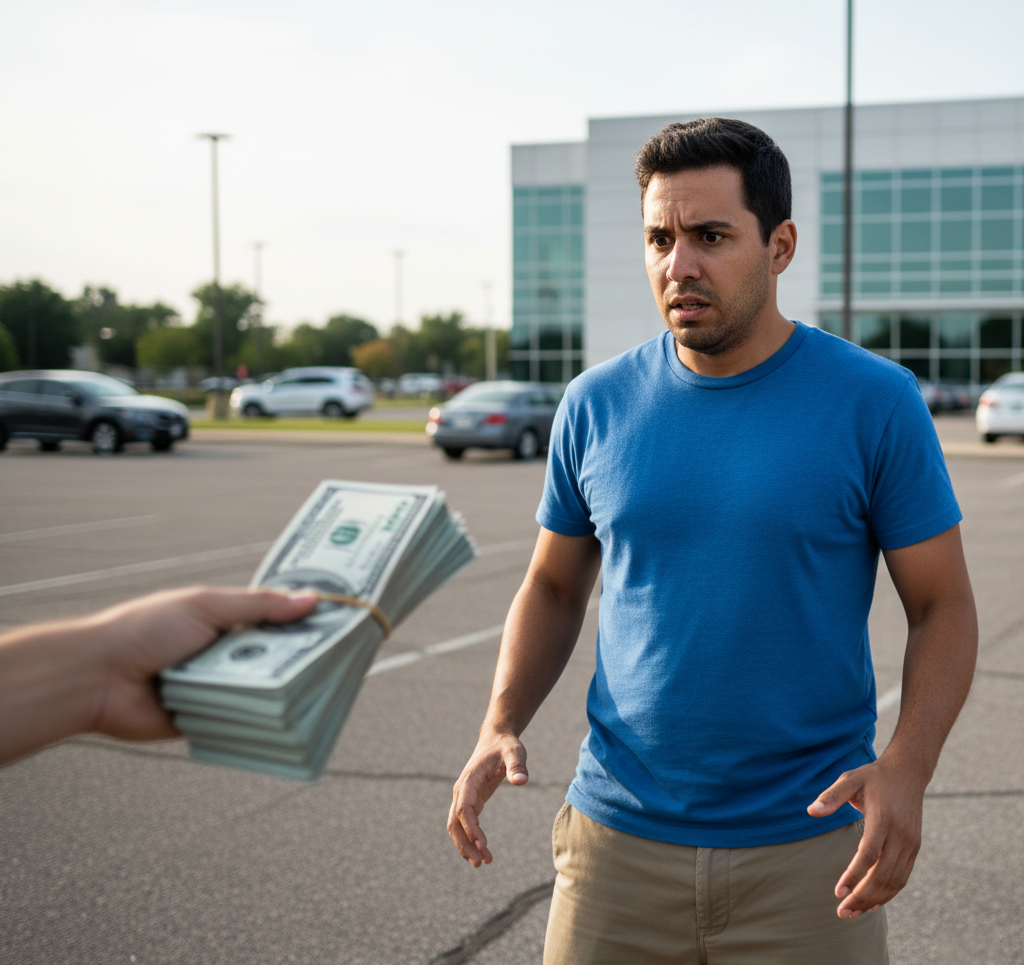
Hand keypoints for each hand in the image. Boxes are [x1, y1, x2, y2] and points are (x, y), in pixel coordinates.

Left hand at [91, 586, 318, 741]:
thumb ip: (259, 605)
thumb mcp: (207, 606)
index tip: (340, 627)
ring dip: (282, 693)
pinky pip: (243, 722)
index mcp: (224, 622)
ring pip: (262, 692)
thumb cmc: (145, 630)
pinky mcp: (209, 720)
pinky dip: (260, 722)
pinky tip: (291, 722)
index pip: (275, 622)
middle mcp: (224, 655)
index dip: (305, 624)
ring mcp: (217, 688)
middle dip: (302, 661)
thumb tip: (312, 600)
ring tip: (324, 693)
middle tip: (342, 661)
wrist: (97, 678)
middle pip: (275, 659)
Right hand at [448, 732, 528, 866]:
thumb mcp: (514, 752)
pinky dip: (469, 839)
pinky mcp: (470, 800)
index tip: (483, 845)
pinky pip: (464, 824)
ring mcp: (463, 797)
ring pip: (456, 826)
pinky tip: (481, 851)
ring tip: (483, 863)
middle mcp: (461, 791)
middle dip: (465, 844)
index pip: (464, 809)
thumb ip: (517, 766)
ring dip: (465, 846)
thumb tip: (521, 781)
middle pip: (454, 822)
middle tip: (481, 863)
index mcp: (469, 781)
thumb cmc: (505, 746)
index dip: (471, 829)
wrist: (496, 739)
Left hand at [808, 756, 926, 918]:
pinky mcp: (914, 848)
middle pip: (882, 875)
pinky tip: (873, 903)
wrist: (908, 772)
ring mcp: (910, 844)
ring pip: (894, 881)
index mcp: (883, 819)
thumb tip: (810, 811)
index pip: (868, 855)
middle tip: (842, 912)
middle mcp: (900, 835)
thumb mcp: (850, 778)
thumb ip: (831, 796)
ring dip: (874, 900)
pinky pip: (902, 877)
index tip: (838, 893)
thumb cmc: (873, 776)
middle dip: (861, 897)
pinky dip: (889, 894)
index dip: (854, 876)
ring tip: (853, 913)